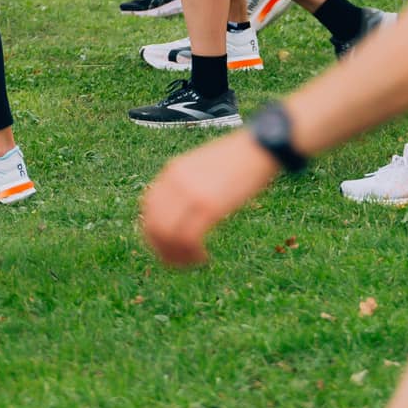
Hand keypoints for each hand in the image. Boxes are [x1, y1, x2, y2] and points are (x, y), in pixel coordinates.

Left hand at [141, 131, 277, 268]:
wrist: (259, 147)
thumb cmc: (236, 158)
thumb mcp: (202, 166)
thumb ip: (186, 185)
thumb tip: (179, 213)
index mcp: (173, 171)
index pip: (148, 208)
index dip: (153, 232)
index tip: (167, 245)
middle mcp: (175, 181)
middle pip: (154, 226)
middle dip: (163, 249)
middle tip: (178, 261)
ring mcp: (190, 193)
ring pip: (168, 236)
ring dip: (177, 255)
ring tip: (192, 260)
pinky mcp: (208, 206)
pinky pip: (187, 238)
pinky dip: (191, 254)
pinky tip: (203, 256)